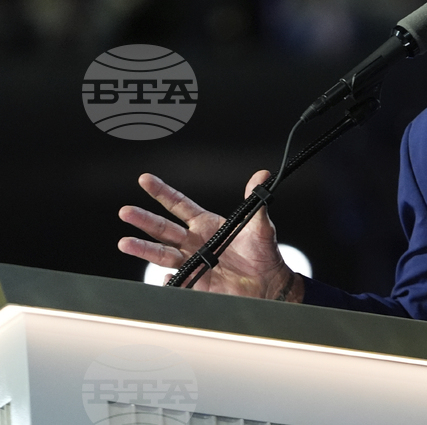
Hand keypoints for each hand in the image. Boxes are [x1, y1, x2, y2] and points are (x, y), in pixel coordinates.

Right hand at [118, 171, 300, 300]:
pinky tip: (166, 276)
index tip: (145, 179)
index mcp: (206, 224)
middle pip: (163, 229)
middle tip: (126, 211)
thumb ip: (256, 201)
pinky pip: (176, 281)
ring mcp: (193, 262)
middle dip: (144, 220)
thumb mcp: (260, 225)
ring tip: (125, 243)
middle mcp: (194, 242)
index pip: (179, 204)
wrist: (268, 282)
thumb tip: (262, 176)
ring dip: (144, 249)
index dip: (161, 192)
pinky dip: (169, 279)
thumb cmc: (263, 252)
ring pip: (162, 255)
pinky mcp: (196, 282)